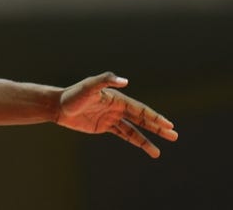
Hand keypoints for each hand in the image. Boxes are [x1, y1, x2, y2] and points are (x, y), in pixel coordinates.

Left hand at [57, 72, 177, 157]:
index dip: (155, 117)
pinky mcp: (105, 126)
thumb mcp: (89, 87)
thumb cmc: (73, 95)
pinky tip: (144, 147)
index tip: (169, 125)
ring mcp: (111, 117)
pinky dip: (134, 140)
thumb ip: (106, 81)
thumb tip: (125, 81)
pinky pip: (123, 134)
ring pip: (134, 130)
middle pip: (141, 119)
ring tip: (158, 152)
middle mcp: (117, 107)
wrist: (58, 106)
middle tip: (175, 136)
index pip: (140, 110)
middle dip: (158, 128)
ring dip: (147, 140)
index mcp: (117, 99)